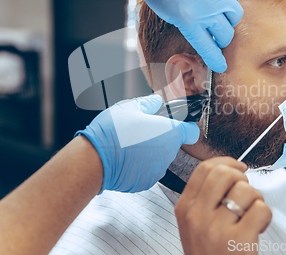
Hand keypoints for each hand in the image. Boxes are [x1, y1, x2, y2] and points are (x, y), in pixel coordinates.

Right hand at [76, 94, 199, 192]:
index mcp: (169, 133)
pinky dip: (139, 166)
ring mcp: (157, 171)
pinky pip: (147, 171)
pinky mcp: (145, 183)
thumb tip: (155, 102)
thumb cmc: (113, 132)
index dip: (185, 127)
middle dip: (159, 138)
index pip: (191, 132)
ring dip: (149, 152)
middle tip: (140, 131)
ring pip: (158, 158)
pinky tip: (125, 158)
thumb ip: (147, 104)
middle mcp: (168, 154)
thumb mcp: (130, 107)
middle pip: (170, 144)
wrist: (95, 160)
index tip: (178, 125)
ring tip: (129, 145)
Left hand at [120, 0, 243, 72]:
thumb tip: (208, 36)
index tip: (221, 66)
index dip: (217, 60)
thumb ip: (191, 26)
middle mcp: (207, 8)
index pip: (209, 49)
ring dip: (228, 18)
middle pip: (226, 34)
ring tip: (217, 12)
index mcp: (189, 22)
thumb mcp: (170, 14)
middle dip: (222, 37)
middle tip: (216, 34)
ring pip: (235, 14)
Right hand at [175, 157, 271, 254]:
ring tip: (252, 216)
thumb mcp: (195, 224)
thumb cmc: (211, 252)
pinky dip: (266, 216)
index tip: (239, 167)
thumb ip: (205, 198)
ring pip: (246, 190)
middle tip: (245, 194)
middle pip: (224, 173)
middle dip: (242, 178)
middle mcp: (197, 216)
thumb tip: (231, 169)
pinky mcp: (238, 240)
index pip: (204, 169)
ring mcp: (216, 229)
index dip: (226, 162)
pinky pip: (260, 209)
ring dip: (256, 199)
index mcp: (184, 208)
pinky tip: (258, 227)